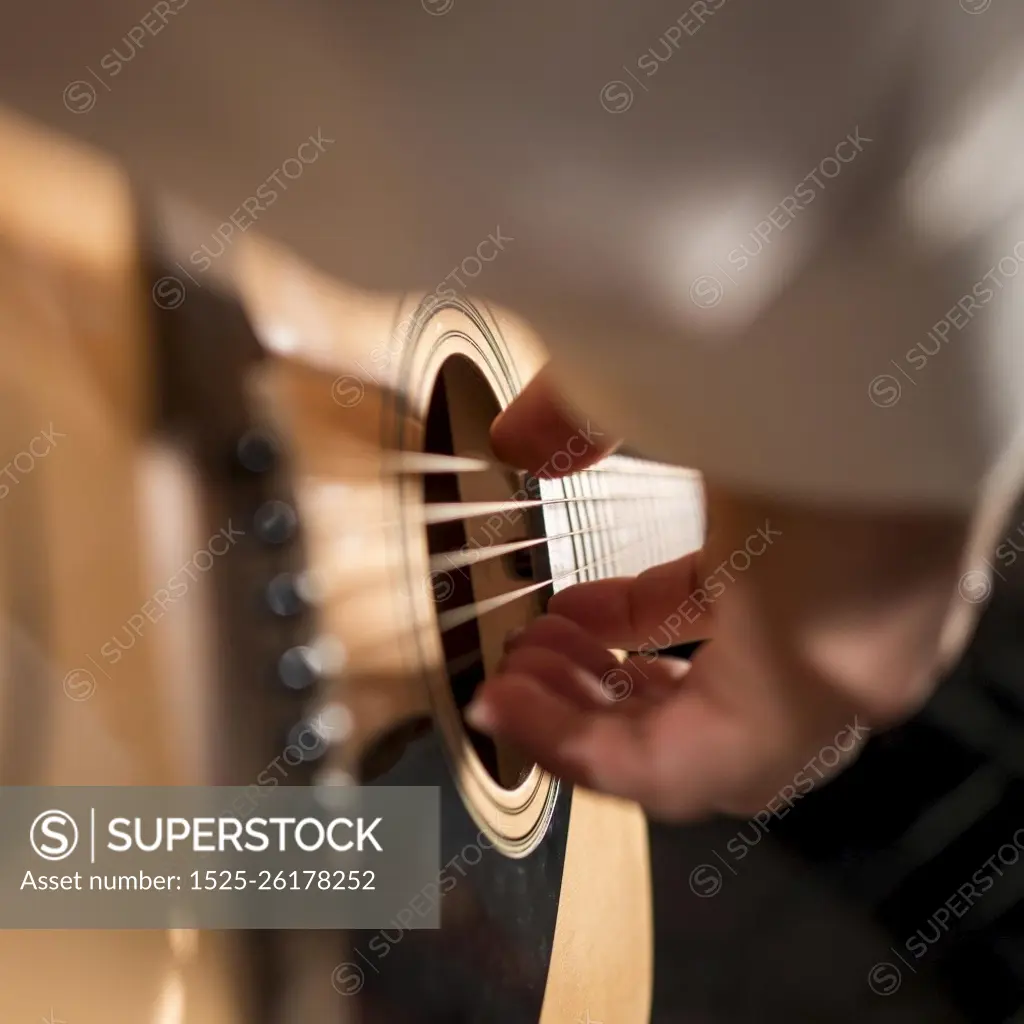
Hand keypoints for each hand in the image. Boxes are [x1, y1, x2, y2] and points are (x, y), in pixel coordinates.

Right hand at [469, 366, 971, 819]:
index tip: (559, 612)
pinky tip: (521, 713)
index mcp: (821, 548)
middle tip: (531, 655)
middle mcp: (840, 623)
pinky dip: (584, 752)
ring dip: (584, 721)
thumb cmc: (801, 356)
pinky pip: (675, 771)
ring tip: (516, 682)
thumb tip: (519, 437)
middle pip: (702, 696)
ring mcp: (828, 669)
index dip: (620, 620)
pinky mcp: (800, 701)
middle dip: (598, 680)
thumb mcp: (671, 394)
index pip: (714, 613)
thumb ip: (586, 419)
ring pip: (690, 751)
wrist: (871, 339)